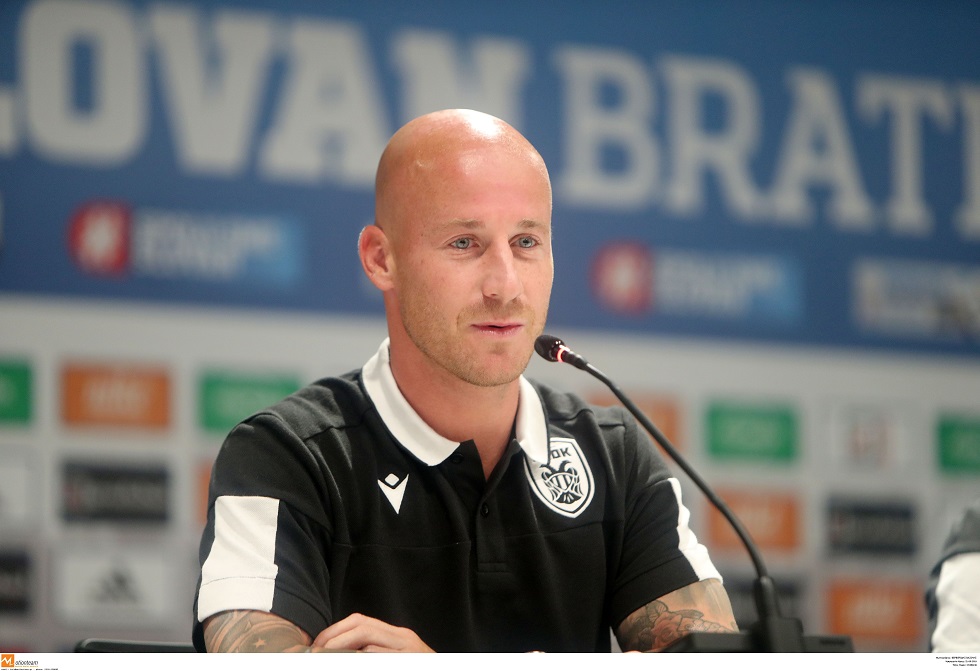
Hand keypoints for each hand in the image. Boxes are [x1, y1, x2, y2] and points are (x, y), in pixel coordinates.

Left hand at [313, 613, 433, 651]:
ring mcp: (408, 650)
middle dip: (333, 636)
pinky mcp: (409, 660)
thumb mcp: (399, 658)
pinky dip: (361, 657)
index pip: (360, 621)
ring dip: (341, 646)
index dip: (335, 630)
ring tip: (324, 656)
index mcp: (398, 636)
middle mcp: (404, 638)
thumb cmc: (418, 666)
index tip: (317, 644)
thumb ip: (377, 651)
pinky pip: (378, 655)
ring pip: (368, 638)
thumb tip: (345, 652)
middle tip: (314, 651)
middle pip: (361, 625)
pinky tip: (347, 661)